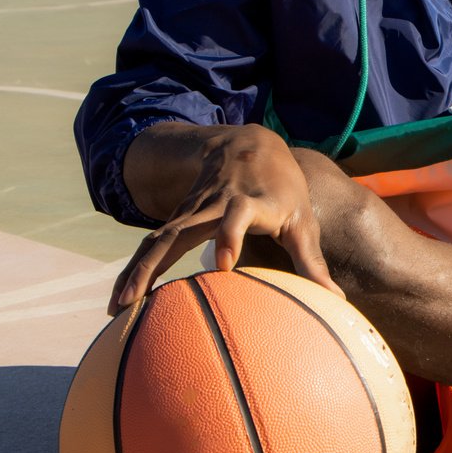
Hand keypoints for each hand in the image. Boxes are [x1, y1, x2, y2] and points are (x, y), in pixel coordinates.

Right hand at [109, 124, 341, 313]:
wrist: (248, 144)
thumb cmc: (283, 189)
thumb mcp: (302, 221)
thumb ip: (312, 262)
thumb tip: (335, 301)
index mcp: (250, 202)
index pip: (237, 213)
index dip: (230, 234)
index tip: (222, 264)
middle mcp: (213, 205)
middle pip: (179, 231)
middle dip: (157, 265)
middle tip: (137, 301)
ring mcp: (190, 211)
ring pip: (157, 240)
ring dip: (135, 272)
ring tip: (116, 309)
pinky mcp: (177, 219)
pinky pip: (152, 245)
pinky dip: (134, 270)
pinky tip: (119, 301)